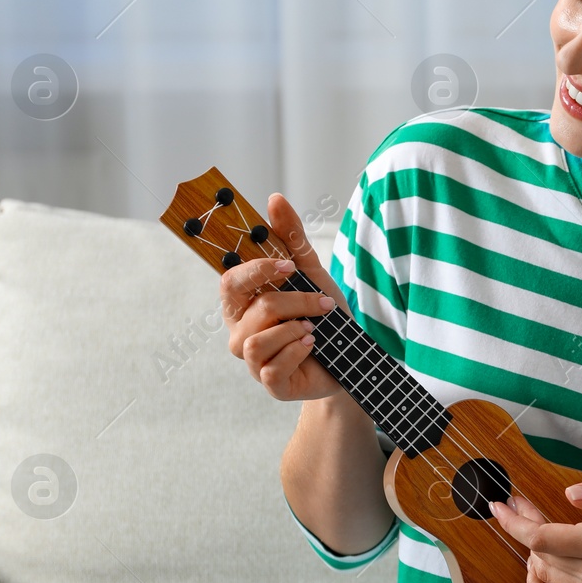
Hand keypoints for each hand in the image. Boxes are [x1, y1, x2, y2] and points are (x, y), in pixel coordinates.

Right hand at [221, 192, 351, 401]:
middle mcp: (241, 331)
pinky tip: (313, 345)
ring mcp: (252, 361)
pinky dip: (298, 352)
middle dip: (295, 301)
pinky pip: (271, 367)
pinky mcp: (270, 383)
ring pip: (258, 341)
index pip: (231, 281)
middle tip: (322, 302)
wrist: (351, 356)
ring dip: (295, 329)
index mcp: (244, 303)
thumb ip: (291, 239)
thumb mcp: (312, 273)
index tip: (289, 266)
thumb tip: (274, 199)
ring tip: (314, 328)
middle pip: (254, 308)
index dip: (257, 271)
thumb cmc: (323, 314)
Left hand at [488, 479, 581, 582]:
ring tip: (543, 538)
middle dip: (525, 530)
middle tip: (526, 510)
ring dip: (536, 556)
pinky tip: (537, 573)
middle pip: (540, 556)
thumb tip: (568, 493)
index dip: (514, 522)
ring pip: (546, 577)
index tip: (499, 507)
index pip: (540, 537)